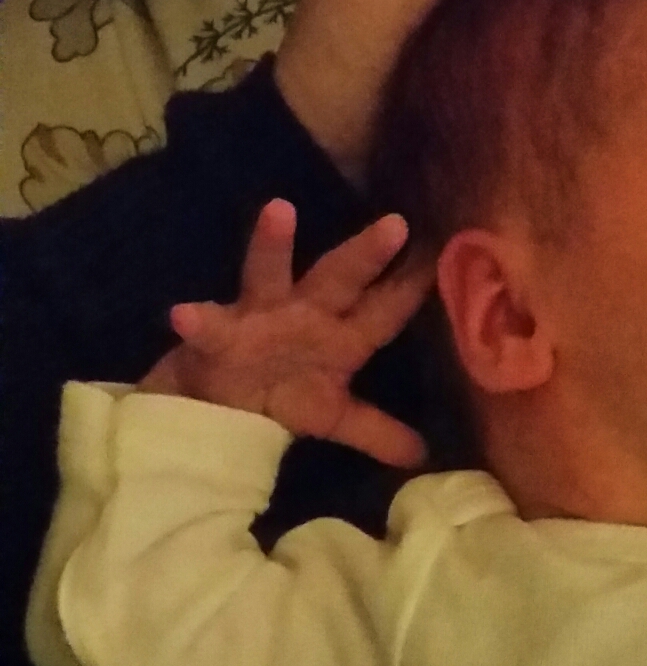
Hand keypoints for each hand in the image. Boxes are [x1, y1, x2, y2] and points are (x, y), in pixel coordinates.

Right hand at [137, 198, 432, 467]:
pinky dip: (195, 321)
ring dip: (273, 246)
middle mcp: (305, 315)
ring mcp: (259, 317)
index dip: (413, 288)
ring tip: (280, 209)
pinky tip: (182, 315)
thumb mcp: (333, 418)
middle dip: (365, 255)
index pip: (385, 310)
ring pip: (270, 276)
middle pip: (340, 279)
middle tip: (397, 224)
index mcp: (340, 337)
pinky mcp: (217, 334)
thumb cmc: (283, 396)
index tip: (445, 253)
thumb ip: (377, 431)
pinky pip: (206, 328)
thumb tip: (423, 456)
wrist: (221, 406)